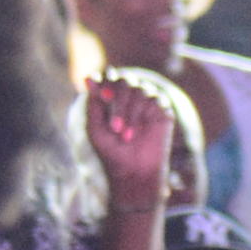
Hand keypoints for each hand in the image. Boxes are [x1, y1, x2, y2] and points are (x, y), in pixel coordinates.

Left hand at [83, 74, 174, 205]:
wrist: (133, 172)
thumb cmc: (111, 152)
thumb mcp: (95, 128)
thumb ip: (93, 103)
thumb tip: (88, 78)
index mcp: (111, 98)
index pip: (107, 77)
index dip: (102, 81)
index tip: (101, 96)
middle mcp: (129, 97)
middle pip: (123, 80)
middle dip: (117, 101)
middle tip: (113, 127)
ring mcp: (147, 102)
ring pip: (138, 88)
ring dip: (128, 112)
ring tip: (124, 135)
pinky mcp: (162, 109)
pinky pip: (153, 98)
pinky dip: (140, 115)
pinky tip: (136, 132)